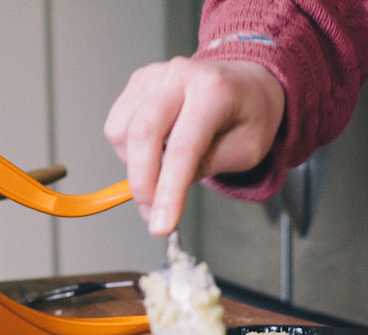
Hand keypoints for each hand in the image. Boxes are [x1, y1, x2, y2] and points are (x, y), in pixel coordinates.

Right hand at [105, 57, 284, 234]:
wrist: (247, 81)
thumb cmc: (249, 115)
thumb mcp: (245, 151)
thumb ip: (204, 167)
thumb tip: (165, 193)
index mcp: (214, 90)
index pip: (183, 147)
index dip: (169, 190)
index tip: (161, 224)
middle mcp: (180, 76)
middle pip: (143, 133)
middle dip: (142, 184)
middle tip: (153, 213)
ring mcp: (155, 76)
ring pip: (122, 131)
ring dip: (135, 166)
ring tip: (162, 173)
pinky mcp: (138, 83)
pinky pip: (117, 125)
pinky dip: (128, 150)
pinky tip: (154, 152)